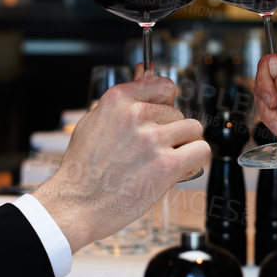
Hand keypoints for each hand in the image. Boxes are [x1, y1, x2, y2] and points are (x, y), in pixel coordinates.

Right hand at [31, 74, 209, 251]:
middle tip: (150, 152)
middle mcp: (136, 114)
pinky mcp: (167, 164)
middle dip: (170, 132)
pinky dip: (194, 160)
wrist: (76, 205)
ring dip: (184, 145)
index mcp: (118, 99)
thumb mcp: (94, 122)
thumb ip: (125, 100)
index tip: (161, 118)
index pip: (163, 86)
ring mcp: (153, 139)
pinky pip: (200, 150)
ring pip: (193, 129)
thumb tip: (145, 70)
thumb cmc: (81, 169)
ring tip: (162, 160)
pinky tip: (178, 169)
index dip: (166, 104)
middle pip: (178, 112)